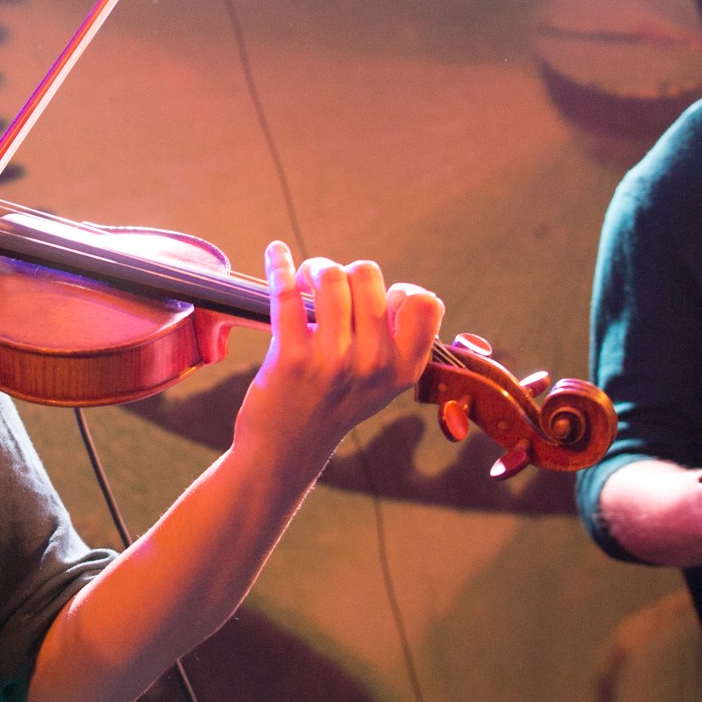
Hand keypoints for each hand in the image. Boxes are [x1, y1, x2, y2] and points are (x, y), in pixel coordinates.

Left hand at [234, 242, 442, 477]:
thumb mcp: (382, 384)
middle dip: (345, 272)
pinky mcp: (292, 357)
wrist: (286, 448)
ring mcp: (334, 361)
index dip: (399, 291)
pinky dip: (278, 264)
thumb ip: (397, 342)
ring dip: (313, 269)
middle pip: (368, 274)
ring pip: (330, 276)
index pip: (425, 302)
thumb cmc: (333, 404)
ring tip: (303, 283)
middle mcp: (375, 364)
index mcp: (404, 369)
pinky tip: (275, 253)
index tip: (376, 301)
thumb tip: (401, 291)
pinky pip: (285, 293)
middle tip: (326, 290)